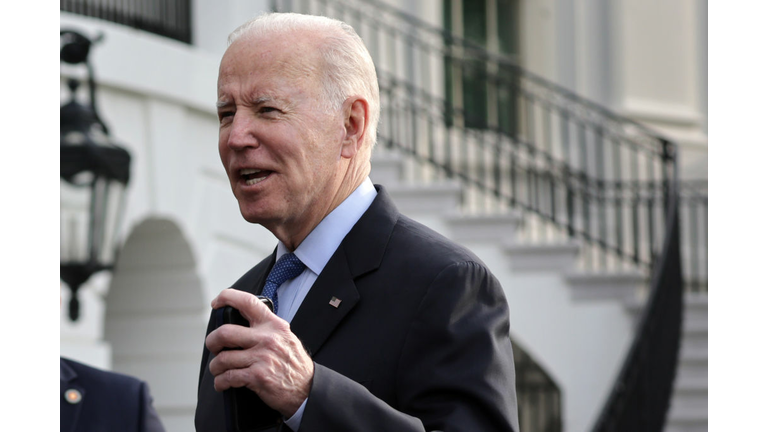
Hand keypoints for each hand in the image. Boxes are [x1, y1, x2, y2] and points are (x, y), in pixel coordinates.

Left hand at [206, 288, 313, 416]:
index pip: (247, 302)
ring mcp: (261, 357)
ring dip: (215, 367)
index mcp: (273, 325)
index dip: (227, 297)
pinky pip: (227, 377)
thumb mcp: (285, 337)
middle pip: (225, 333)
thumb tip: (240, 323)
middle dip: (212, 341)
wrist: (307, 388)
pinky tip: (223, 383)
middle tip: (213, 346)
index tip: (217, 303)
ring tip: (218, 370)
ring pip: (222, 358)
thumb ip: (266, 328)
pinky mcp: (257, 376)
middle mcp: (267, 339)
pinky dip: (220, 382)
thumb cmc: (294, 364)